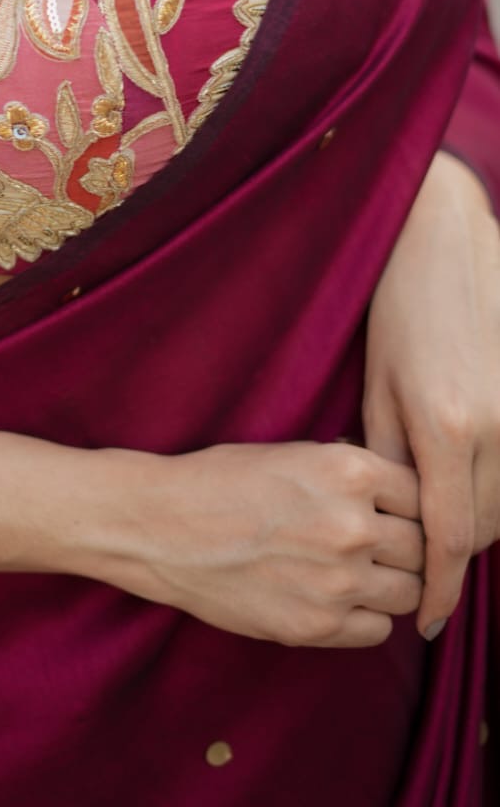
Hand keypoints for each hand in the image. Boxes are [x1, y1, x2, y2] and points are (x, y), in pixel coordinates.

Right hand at [86, 440, 424, 647]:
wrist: (160, 526)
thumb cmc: (219, 480)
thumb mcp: (292, 453)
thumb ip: (348, 473)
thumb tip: (393, 492)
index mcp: (349, 470)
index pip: (422, 494)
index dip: (409, 504)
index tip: (394, 511)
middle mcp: (352, 525)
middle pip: (422, 546)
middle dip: (404, 544)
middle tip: (376, 543)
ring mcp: (339, 581)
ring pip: (408, 591)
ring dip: (389, 582)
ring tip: (355, 571)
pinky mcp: (318, 626)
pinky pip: (378, 630)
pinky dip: (365, 617)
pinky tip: (335, 597)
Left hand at [363, 151, 499, 639]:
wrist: (444, 239)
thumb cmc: (397, 307)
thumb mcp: (376, 383)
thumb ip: (388, 457)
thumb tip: (394, 518)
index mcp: (447, 427)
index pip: (448, 540)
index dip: (437, 590)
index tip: (423, 624)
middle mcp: (498, 428)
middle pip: (483, 530)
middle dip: (449, 555)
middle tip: (415, 568)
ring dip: (475, 522)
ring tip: (435, 521)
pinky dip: (497, 489)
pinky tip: (467, 481)